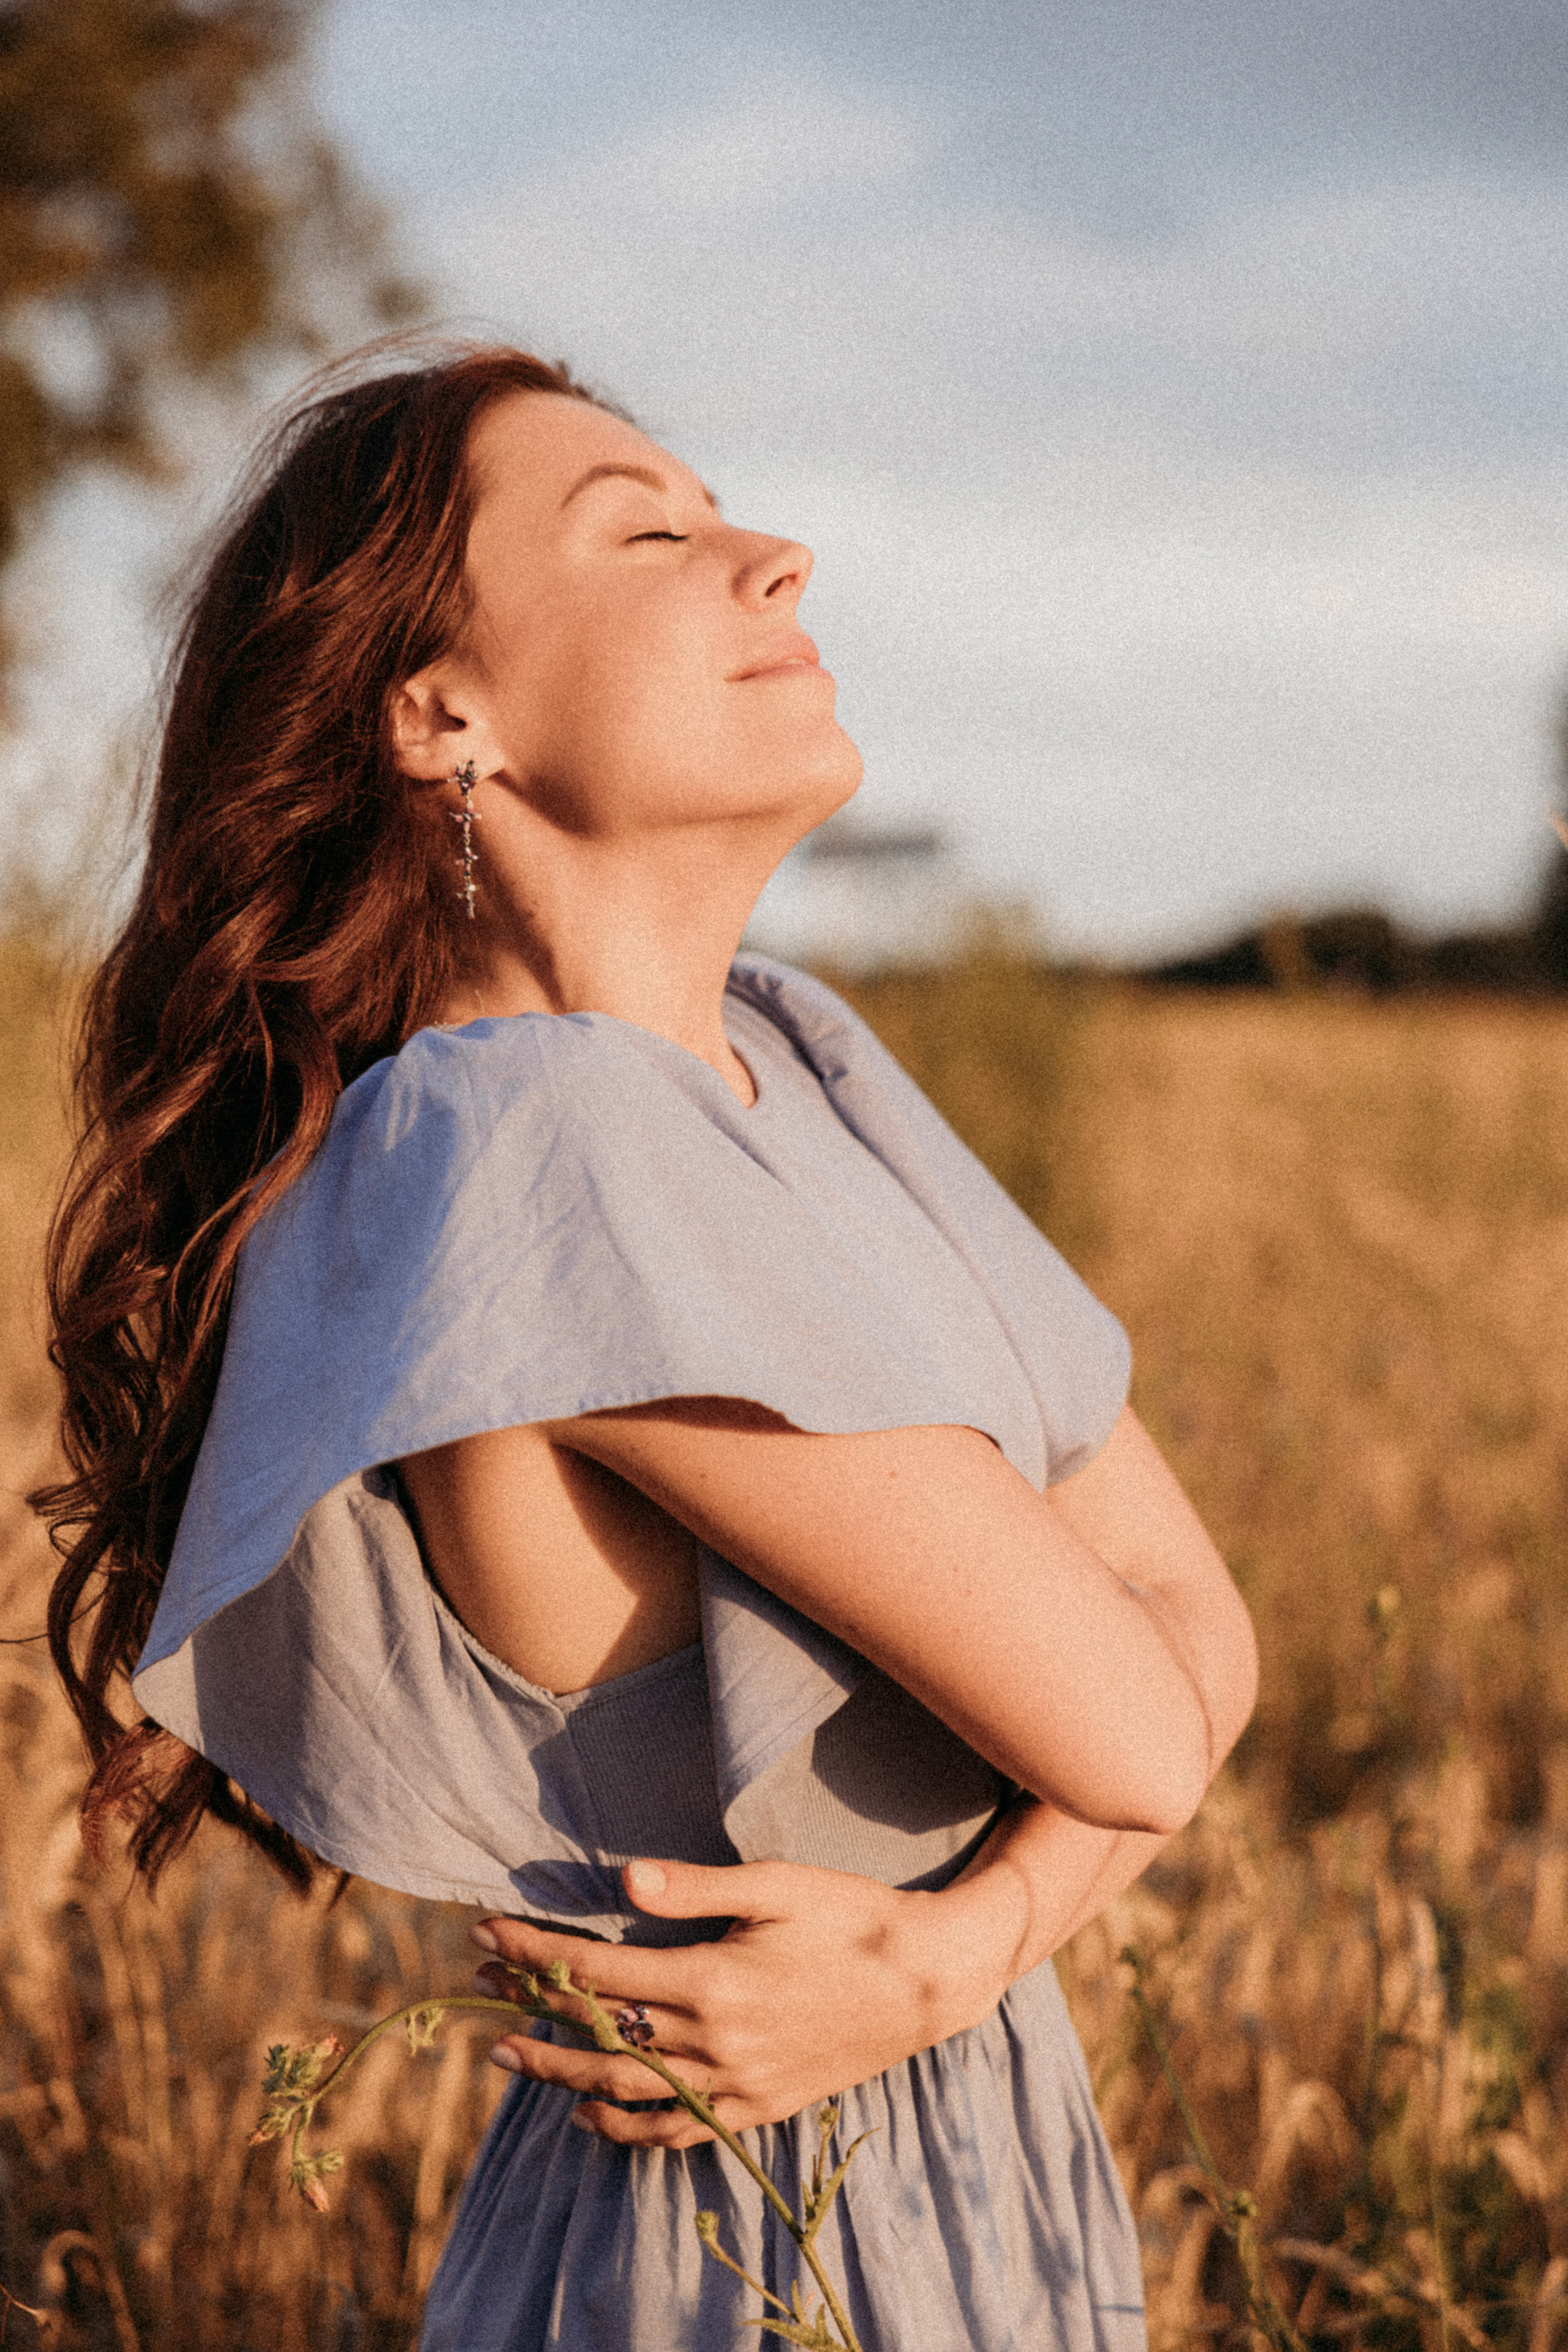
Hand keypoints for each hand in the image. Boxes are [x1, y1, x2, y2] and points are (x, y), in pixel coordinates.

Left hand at [469, 1855, 1017, 2148]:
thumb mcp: (777, 1885)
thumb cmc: (851, 1915)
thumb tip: (623, 1879)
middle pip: (595, 2034)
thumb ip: (696, 1888)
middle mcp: (713, 2043)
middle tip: (479, 1987)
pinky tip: (590, 2115)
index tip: (486, 1932)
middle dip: (529, 2011)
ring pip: (623, 2091)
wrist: (926, 1981)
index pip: (595, 1973)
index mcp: (711, 1982)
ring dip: (557, 2076)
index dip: (534, 1951)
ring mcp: (734, 2084)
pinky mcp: (756, 2105)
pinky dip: (624, 2129)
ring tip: (507, 2060)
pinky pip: (674, 2130)